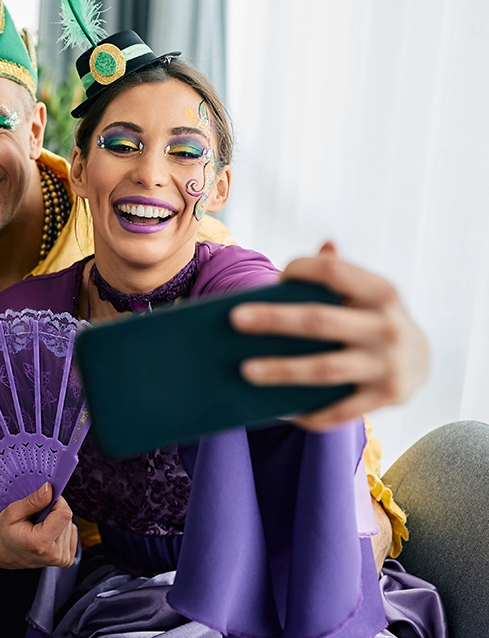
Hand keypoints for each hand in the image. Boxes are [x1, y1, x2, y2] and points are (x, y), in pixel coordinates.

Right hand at [0, 483, 77, 569]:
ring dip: (56, 521)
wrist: (5, 554)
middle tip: (36, 516)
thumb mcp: (12, 512)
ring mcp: (62, 559)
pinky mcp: (67, 559)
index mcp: (40, 543)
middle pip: (67, 519)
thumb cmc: (6, 533)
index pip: (64, 514)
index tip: (45, 500)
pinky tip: (47, 533)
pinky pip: (71, 533)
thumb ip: (33, 501)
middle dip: (54, 512)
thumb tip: (50, 488)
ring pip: (69, 525)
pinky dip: (60, 529)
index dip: (56, 501)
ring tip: (39, 527)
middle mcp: (55, 554)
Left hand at [233, 242, 429, 430]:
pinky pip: (341, 409)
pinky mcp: (387, 397)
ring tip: (245, 370)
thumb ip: (342, 271)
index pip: (334, 271)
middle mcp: (388, 327)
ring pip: (325, 368)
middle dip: (275, 319)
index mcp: (381, 292)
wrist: (421, 360)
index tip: (274, 277)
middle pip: (319, 320)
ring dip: (282, 370)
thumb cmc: (373, 318)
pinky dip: (310, 413)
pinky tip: (280, 411)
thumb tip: (324, 244)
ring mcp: (388, 364)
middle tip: (234, 319)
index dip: (302, 268)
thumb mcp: (368, 292)